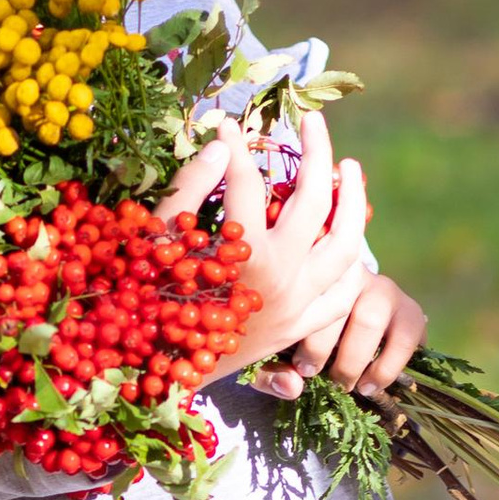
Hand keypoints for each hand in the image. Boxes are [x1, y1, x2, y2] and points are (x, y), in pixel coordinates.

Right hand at [155, 111, 374, 387]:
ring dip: (354, 204)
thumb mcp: (156, 243)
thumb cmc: (144, 306)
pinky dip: (350, 264)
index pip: (246, 181)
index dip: (234, 144)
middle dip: (317, 152)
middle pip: (316, 202)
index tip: (227, 123)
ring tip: (349, 170)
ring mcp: (296, 307)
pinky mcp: (298, 329)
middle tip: (312, 120)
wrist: (154, 379)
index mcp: (241, 255)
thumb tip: (222, 145)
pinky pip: (342, 294)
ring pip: (346, 247)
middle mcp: (279, 278)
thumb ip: (189, 190)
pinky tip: (346, 237)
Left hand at [244, 265, 427, 403]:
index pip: (306, 293)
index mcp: (311, 270)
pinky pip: (408, 335)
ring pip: (370, 319)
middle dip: (323, 348)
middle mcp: (351, 273)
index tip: (300, 366)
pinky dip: (390, 365)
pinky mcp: (409, 309)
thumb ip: (270, 370)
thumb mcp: (278, 345)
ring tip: (346, 385)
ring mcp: (383, 288)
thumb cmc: (301, 330)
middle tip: (316, 375)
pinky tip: (373, 384)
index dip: (303, 335)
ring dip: (355, 360)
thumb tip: (292, 386)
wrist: (346, 317)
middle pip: (338, 305)